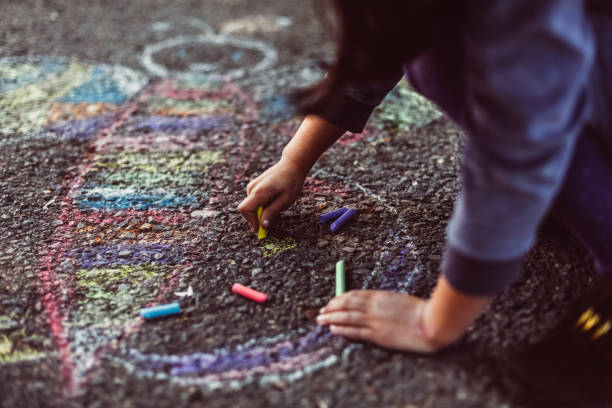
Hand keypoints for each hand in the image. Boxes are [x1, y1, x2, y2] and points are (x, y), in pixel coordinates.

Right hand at [237, 156, 306, 232]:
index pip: (245, 210)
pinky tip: (274, 201)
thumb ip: (272, 212)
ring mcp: (252, 186)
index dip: (251, 221)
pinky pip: (254, 201)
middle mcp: (252, 188)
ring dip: (261, 211)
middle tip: (273, 219)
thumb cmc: (291, 182)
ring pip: (251, 206)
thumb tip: (262, 226)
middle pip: (247, 209)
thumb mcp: (285, 200)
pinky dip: (262, 205)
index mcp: (259, 191)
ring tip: (277, 206)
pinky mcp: (255, 186)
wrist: (292, 164)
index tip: (261, 230)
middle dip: (257, 218)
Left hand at [316, 290, 443, 352]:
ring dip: (331, 318)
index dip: (340, 298)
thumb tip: (373, 304)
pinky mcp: (377, 334)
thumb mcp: (400, 301)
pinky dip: (342, 329)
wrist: (431, 323)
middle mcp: (374, 306)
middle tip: (321, 311)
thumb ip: (386, 302)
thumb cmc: (421, 312)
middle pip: (346, 304)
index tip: (333, 301)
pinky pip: (355, 331)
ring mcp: (374, 320)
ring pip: (346, 317)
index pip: (354, 295)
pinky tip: (333, 329)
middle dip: (331, 307)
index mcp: (380, 296)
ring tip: (320, 320)